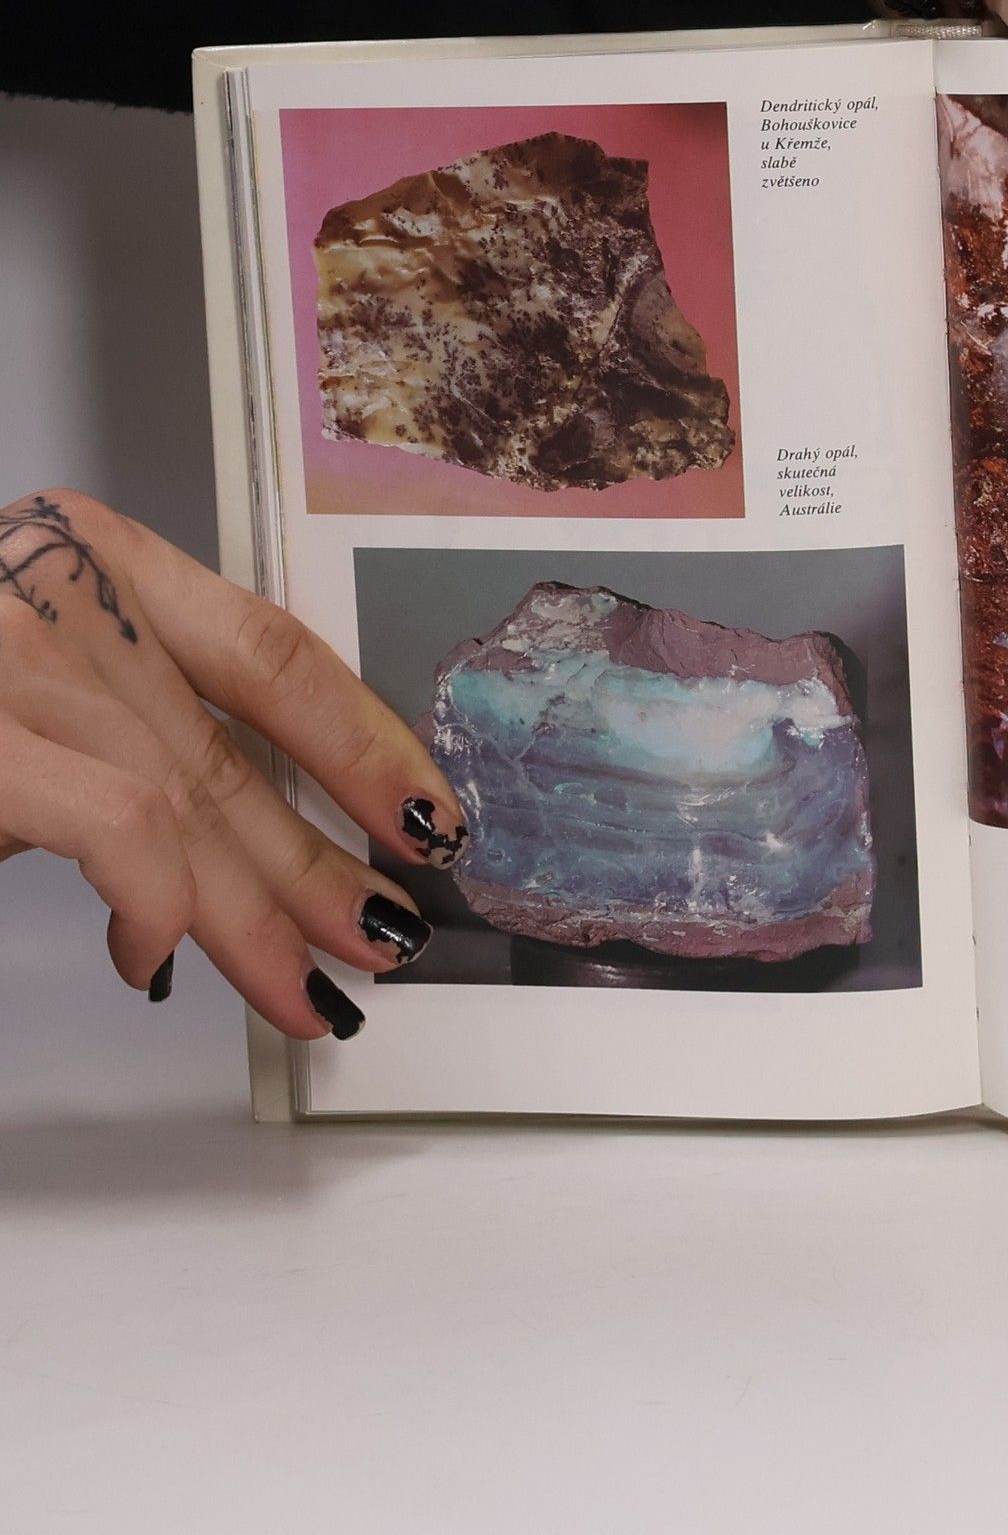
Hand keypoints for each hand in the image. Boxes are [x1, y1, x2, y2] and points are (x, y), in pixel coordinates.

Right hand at [0, 490, 463, 1036]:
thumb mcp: (29, 677)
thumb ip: (119, 727)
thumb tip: (225, 848)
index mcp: (87, 552)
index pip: (273, 651)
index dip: (365, 743)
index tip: (429, 816)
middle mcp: (55, 587)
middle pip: (234, 744)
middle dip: (318, 861)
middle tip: (383, 940)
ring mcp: (5, 656)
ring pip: (188, 797)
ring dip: (255, 912)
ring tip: (308, 991)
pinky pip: (114, 822)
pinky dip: (154, 901)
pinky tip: (153, 961)